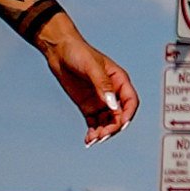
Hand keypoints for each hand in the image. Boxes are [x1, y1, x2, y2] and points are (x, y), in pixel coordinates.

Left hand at [40, 20, 139, 137]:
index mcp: (119, 80)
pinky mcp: (88, 106)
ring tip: (93, 139)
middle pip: (119, 116)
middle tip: (102, 135)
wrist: (59, 51)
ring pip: (107, 122)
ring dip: (103, 132)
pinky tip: (88, 140)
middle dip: (113, 127)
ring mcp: (100, 100)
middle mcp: (112, 93)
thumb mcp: (92, 67)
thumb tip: (112, 104)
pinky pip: (94, 123)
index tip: (121, 124)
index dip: (128, 114)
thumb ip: (103, 85)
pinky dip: (93, 132)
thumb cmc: (78, 52)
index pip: (130, 101)